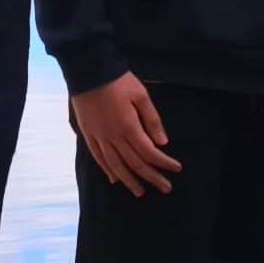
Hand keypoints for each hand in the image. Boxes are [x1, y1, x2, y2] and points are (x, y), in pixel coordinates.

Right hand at [70, 74, 179, 195]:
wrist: (88, 70)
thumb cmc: (118, 80)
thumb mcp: (141, 95)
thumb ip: (152, 120)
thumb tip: (162, 143)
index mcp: (128, 126)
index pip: (149, 152)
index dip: (164, 162)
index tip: (176, 169)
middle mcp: (113, 136)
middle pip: (134, 163)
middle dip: (152, 177)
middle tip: (165, 188)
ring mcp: (99, 137)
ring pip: (115, 165)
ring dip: (129, 180)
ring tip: (140, 192)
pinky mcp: (88, 134)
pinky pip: (99, 157)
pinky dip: (108, 170)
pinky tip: (115, 179)